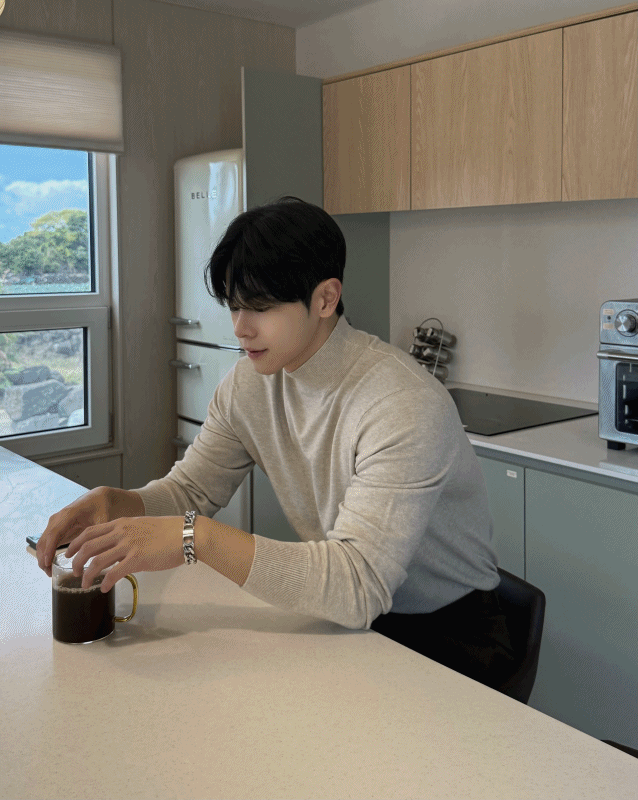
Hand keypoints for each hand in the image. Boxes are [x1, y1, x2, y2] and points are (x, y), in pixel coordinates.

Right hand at [36, 486, 144, 576]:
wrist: (98, 498)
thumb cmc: (101, 507)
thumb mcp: (104, 518)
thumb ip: (102, 533)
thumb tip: (103, 552)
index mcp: (69, 513)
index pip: (55, 532)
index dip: (49, 548)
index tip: (47, 563)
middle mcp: (58, 518)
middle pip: (45, 539)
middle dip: (43, 557)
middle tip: (49, 574)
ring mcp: (55, 523)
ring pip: (43, 542)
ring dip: (43, 557)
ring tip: (50, 573)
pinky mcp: (57, 529)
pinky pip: (47, 542)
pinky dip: (46, 554)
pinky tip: (51, 565)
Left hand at [64, 516, 183, 591]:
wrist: (186, 534)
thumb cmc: (169, 531)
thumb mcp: (142, 527)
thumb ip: (127, 536)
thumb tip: (117, 551)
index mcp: (121, 523)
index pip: (90, 532)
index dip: (76, 544)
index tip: (69, 554)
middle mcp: (121, 532)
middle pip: (88, 547)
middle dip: (76, 561)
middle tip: (74, 572)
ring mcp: (129, 545)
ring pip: (97, 561)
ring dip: (87, 575)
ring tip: (85, 583)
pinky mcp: (138, 559)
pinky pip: (114, 573)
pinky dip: (106, 582)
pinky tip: (105, 588)